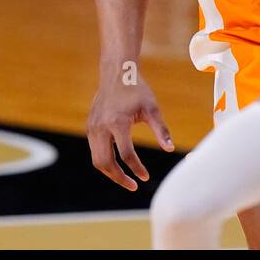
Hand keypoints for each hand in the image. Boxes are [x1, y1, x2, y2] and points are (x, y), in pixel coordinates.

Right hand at [87, 72, 173, 190]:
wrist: (117, 73)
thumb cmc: (137, 90)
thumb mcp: (152, 109)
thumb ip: (161, 130)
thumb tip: (170, 149)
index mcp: (117, 122)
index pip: (126, 154)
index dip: (137, 168)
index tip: (146, 177)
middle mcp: (101, 127)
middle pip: (105, 163)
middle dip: (119, 178)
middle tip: (134, 186)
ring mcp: (92, 127)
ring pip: (96, 160)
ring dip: (110, 172)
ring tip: (126, 179)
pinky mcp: (89, 126)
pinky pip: (94, 150)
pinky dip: (105, 160)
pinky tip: (118, 163)